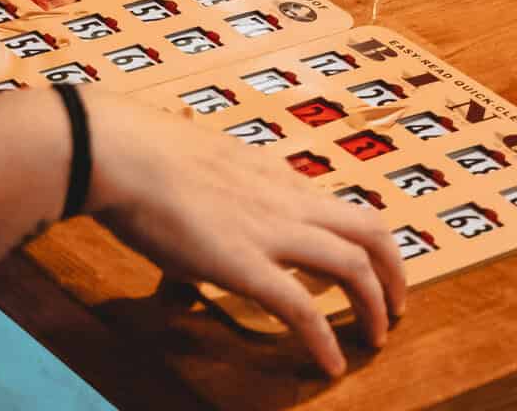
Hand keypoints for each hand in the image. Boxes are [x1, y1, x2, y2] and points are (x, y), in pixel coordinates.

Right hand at [84, 95, 405, 376]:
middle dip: (393, 270)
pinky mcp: (246, 264)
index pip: (338, 204)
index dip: (361, 238)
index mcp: (273, 175)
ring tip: (376, 337)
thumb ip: (205, 199)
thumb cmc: (142, 155)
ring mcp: (270, 230)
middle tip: (395, 303)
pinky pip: (302, 309)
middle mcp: (285, 199)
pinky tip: (329, 365)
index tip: (367, 264)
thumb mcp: (193, 169)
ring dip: (375, 305)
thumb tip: (185, 227)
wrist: (122, 152)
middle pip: (370, 229)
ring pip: (353, 265)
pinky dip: (324, 339)